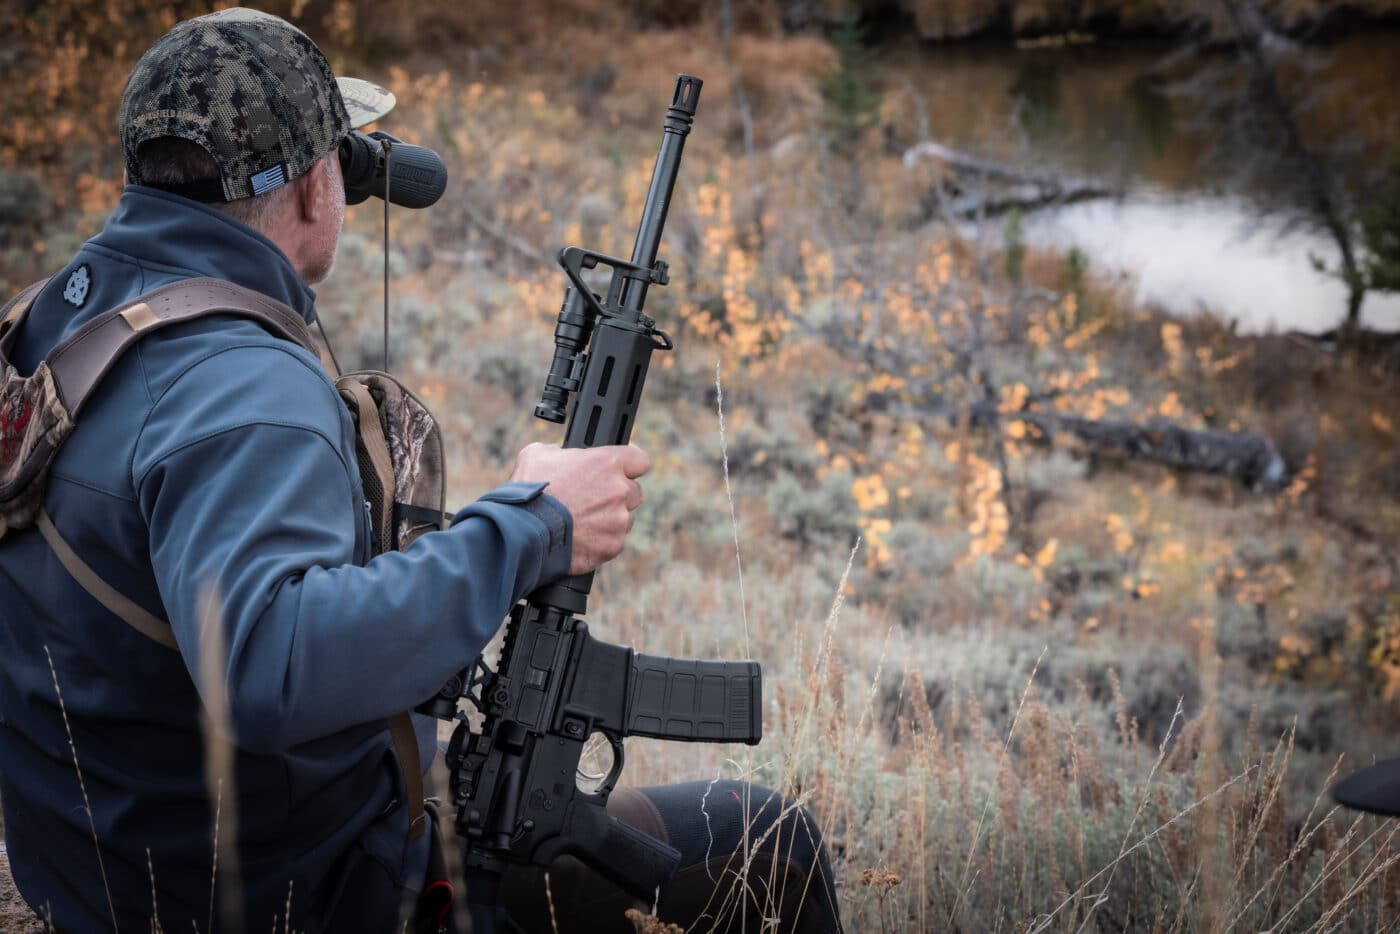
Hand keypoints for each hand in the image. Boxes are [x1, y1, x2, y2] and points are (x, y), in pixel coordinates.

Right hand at [509, 443, 649, 574]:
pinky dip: (602, 540)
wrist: (522, 532)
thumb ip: (560, 451)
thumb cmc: (528, 491)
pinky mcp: (613, 545)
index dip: (630, 465)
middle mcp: (619, 490)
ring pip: (625, 518)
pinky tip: (582, 537)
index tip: (623, 470)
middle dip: (619, 495)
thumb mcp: (537, 454)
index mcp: (606, 462)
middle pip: (634, 491)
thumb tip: (563, 455)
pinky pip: (615, 540)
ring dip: (611, 519)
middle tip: (595, 500)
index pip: (640, 460)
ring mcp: (618, 520)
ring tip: (584, 521)